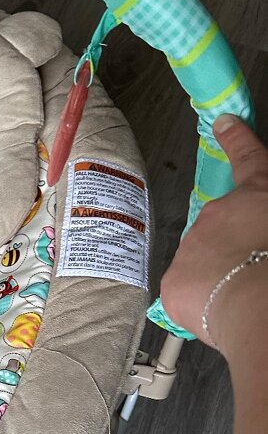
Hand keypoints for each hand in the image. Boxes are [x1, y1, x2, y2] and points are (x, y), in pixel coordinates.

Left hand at [161, 115, 267, 345]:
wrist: (260, 304)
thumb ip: (262, 214)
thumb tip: (257, 229)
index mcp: (257, 193)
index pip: (248, 158)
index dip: (236, 138)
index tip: (224, 122)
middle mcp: (218, 212)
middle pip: (221, 226)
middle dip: (233, 245)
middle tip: (254, 268)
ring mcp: (191, 246)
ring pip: (202, 261)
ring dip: (218, 276)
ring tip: (240, 294)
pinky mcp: (173, 281)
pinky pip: (186, 293)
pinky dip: (201, 303)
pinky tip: (220, 311)